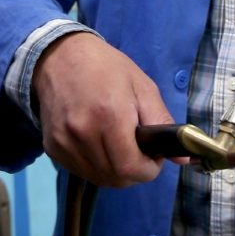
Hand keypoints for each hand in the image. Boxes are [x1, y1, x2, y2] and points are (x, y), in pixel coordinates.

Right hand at [32, 32, 178, 186]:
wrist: (60, 57)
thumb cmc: (107, 68)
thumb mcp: (143, 87)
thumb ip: (162, 123)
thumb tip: (182, 157)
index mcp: (110, 116)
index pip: (131, 168)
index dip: (148, 169)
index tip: (153, 157)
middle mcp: (83, 133)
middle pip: (116, 179)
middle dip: (134, 171)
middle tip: (138, 151)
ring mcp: (64, 143)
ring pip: (99, 178)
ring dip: (114, 170)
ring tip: (117, 145)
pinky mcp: (52, 148)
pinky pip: (81, 171)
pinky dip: (95, 166)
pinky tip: (98, 144)